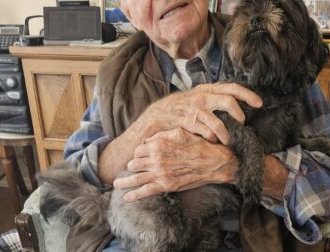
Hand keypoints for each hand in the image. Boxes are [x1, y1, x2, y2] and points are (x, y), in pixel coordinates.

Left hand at [113, 128, 237, 201]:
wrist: (213, 162)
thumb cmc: (198, 145)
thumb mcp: (180, 132)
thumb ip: (162, 134)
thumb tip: (149, 140)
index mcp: (158, 144)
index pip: (139, 149)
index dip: (139, 152)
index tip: (141, 155)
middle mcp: (156, 158)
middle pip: (134, 163)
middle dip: (132, 165)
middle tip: (132, 168)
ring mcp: (160, 173)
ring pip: (135, 178)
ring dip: (123, 181)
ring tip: (116, 183)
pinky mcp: (166, 185)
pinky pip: (145, 191)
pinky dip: (133, 195)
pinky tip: (126, 197)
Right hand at [132, 83, 261, 144]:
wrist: (157, 115)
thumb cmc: (181, 108)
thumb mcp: (198, 98)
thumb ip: (214, 100)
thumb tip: (236, 106)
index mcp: (208, 89)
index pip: (232, 87)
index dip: (248, 94)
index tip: (260, 103)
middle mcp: (203, 97)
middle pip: (229, 101)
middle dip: (239, 115)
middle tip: (242, 125)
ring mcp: (195, 109)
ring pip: (219, 122)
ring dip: (227, 134)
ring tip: (228, 141)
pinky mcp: (188, 122)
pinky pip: (206, 132)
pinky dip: (212, 138)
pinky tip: (212, 141)